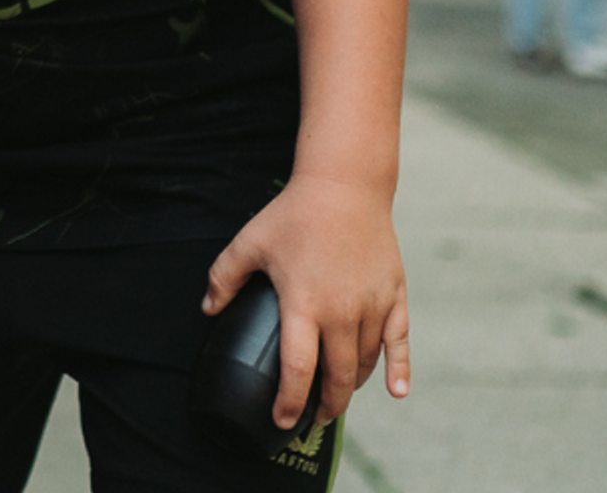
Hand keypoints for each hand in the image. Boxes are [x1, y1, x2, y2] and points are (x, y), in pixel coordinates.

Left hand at [202, 179, 409, 431]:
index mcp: (304, 304)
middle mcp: (342, 312)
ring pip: (365, 363)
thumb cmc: (294, 214)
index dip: (290, 401)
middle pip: (338, 377)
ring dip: (351, 387)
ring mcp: (372, 305)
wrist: (345, 185)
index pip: (299, 369)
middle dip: (325, 406)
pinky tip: (395, 392)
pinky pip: (399, 341)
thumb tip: (207, 311)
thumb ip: (223, 279)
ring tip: (337, 398)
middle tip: (313, 420)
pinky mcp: (394, 295)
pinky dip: (399, 370)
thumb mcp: (249, 243)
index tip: (283, 421)